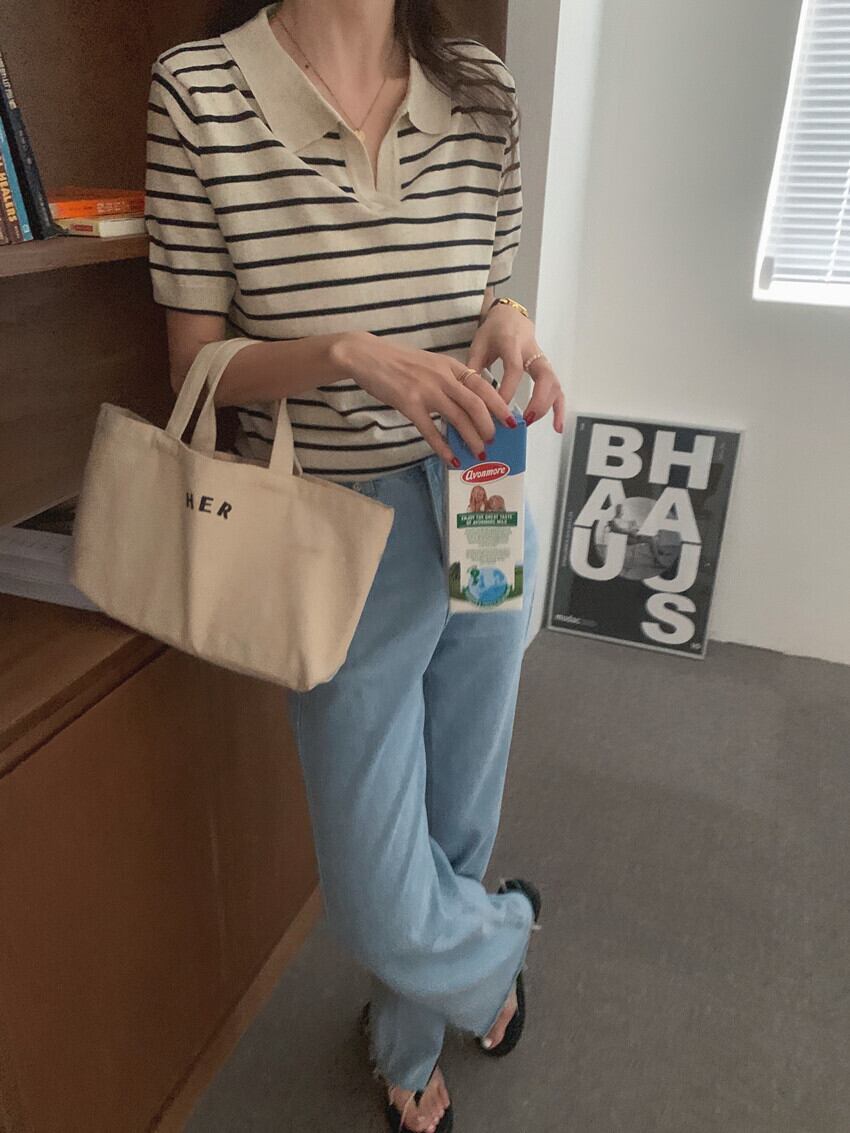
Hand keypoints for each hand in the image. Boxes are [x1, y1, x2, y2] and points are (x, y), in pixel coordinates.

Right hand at [333, 331, 518, 465]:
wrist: (366, 355)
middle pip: (476, 403)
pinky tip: (452, 459)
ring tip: (479, 453)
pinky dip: (444, 447)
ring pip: (458, 418)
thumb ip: (449, 379)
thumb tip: (467, 402)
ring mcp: (426, 390)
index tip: (510, 420)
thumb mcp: (431, 364)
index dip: (499, 405)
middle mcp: (443, 377)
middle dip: (489, 426)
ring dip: (471, 439)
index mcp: (450, 366)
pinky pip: (431, 430)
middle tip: (494, 441)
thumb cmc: (398, 362)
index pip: (483, 385)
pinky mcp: (409, 404)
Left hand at [467, 303, 564, 432]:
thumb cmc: (492, 333)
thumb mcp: (478, 346)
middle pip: (544, 376)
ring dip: (547, 406)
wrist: (509, 317)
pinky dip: (559, 408)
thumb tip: (467, 399)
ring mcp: (542, 360)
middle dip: (537, 401)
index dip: (508, 389)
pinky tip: (557, 426)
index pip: (514, 368)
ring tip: (531, 424)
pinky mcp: (546, 369)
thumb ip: (472, 369)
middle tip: (522, 420)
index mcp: (512, 344)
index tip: (499, 408)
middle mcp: (532, 352)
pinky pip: (558, 389)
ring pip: (554, 383)